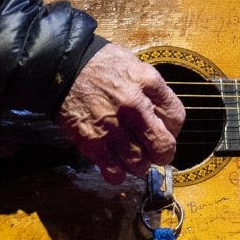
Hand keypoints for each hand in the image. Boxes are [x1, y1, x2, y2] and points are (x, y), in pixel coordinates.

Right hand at [57, 42, 184, 183]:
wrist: (62, 66)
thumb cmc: (100, 66)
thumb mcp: (135, 66)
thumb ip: (153, 90)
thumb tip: (164, 117)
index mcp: (148, 83)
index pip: (176, 118)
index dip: (173, 130)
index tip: (165, 132)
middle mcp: (134, 106)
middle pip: (163, 146)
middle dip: (162, 154)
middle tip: (154, 153)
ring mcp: (113, 126)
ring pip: (139, 163)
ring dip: (139, 165)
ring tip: (132, 158)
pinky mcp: (92, 141)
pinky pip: (113, 170)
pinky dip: (117, 174)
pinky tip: (116, 167)